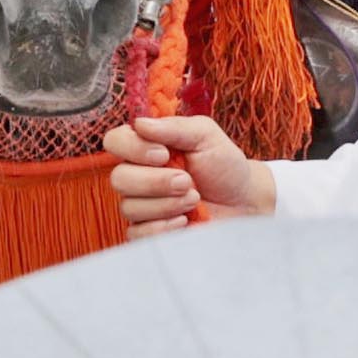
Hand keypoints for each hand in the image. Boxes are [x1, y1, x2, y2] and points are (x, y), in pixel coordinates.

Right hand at [98, 112, 269, 236]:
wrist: (242, 202)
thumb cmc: (224, 165)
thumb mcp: (206, 136)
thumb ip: (174, 127)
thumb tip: (140, 123)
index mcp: (146, 146)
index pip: (115, 141)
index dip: (133, 148)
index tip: (163, 154)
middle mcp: (138, 174)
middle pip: (119, 178)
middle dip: (156, 181)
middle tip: (187, 181)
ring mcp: (141, 205)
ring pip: (130, 207)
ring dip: (167, 204)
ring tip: (194, 199)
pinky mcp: (148, 231)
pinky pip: (137, 233)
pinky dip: (164, 227)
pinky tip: (185, 220)